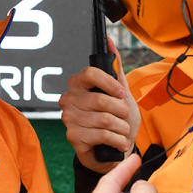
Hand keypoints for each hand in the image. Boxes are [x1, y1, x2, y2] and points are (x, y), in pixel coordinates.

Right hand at [59, 38, 140, 172]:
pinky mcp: (73, 138)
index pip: (90, 73)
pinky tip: (118, 143)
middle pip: (100, 99)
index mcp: (77, 85)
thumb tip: (110, 41)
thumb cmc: (115, 120)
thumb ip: (115, 68)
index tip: (121, 93)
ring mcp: (69, 119)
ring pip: (104, 119)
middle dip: (121, 111)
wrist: (113, 150)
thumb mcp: (119, 92)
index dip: (110, 83)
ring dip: (122, 128)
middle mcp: (68, 100)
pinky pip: (102, 135)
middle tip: (124, 118)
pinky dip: (118, 140)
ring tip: (123, 132)